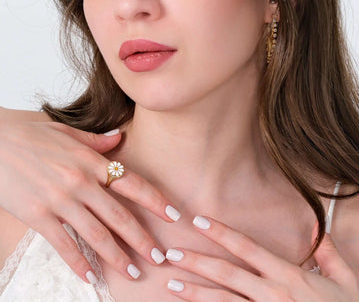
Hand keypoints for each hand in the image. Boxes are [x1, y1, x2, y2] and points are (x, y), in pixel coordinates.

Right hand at [0, 103, 179, 282]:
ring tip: (133, 272)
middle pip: (120, 215)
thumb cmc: (31, 135)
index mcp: (91, 161)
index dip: (156, 201)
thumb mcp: (68, 133)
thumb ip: (97, 141)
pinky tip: (91, 278)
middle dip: (142, 238)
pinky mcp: (38, 216)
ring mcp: (60, 200)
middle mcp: (80, 182)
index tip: (174, 216)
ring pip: (97, 234)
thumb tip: (120, 138)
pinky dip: (79, 263)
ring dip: (117, 256)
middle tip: (159, 257)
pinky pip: (64, 245)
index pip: (133, 183)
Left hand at [165, 216, 358, 300]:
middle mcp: (272, 294)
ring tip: (171, 284)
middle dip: (197, 261)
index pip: (247, 247)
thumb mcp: (346, 281)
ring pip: (223, 301)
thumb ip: (329, 253)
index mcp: (288, 276)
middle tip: (171, 253)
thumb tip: (318, 228)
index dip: (221, 232)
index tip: (199, 220)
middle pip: (227, 273)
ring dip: (195, 292)